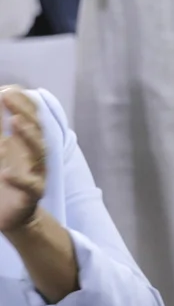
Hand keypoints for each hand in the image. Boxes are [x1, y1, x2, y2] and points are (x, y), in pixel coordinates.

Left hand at [0, 88, 45, 235]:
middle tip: (7, 96)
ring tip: (16, 123)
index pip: (30, 117)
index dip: (23, 102)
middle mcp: (34, 156)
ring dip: (28, 137)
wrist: (12, 217)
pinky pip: (30, 186)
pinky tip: (7, 174)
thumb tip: (0, 107)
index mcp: (26, 144)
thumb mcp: (1, 155)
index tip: (9, 88)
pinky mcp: (32, 196)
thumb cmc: (4, 182)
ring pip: (39, 153)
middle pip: (36, 129)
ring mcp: (36, 174)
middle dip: (24, 111)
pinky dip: (20, 179)